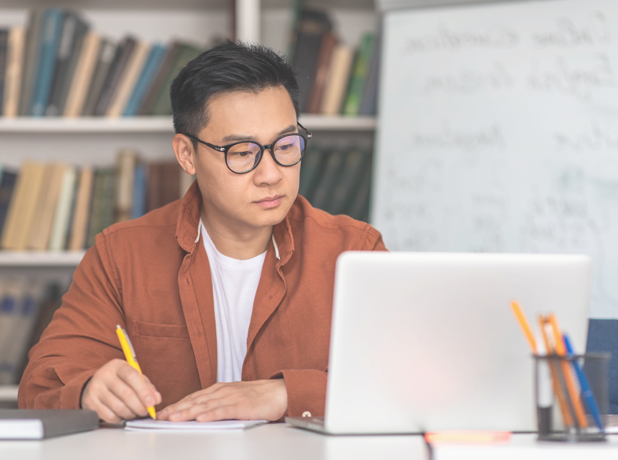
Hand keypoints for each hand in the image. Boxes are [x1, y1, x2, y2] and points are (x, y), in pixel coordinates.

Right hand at [81, 359, 161, 422]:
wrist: (95, 384)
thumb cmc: (119, 381)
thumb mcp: (133, 377)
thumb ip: (147, 387)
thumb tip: (156, 399)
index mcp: (117, 365)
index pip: (132, 376)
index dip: (144, 391)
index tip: (152, 402)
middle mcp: (104, 375)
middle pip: (126, 394)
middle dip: (139, 406)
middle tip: (145, 411)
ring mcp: (95, 388)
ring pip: (118, 407)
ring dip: (130, 413)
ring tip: (134, 413)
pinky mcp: (89, 402)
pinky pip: (109, 416)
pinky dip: (119, 418)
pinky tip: (122, 415)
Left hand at [157, 379, 286, 421]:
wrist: (277, 393)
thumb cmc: (256, 398)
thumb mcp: (232, 398)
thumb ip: (216, 404)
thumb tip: (197, 415)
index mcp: (218, 390)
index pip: (192, 398)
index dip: (176, 405)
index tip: (161, 413)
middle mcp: (222, 391)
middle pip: (195, 401)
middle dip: (176, 409)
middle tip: (161, 417)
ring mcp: (231, 397)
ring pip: (206, 405)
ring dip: (188, 412)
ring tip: (174, 418)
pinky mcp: (242, 405)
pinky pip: (224, 410)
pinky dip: (211, 414)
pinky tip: (201, 418)